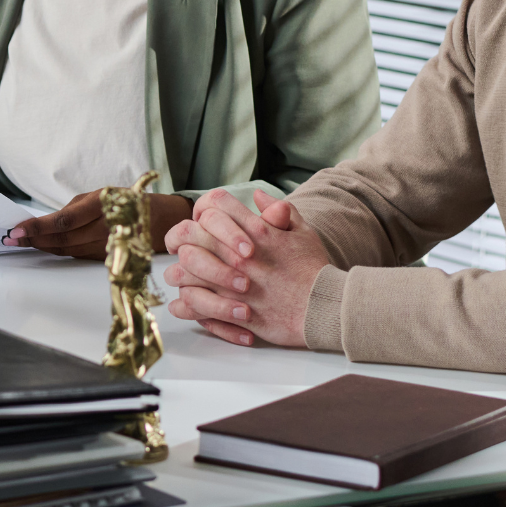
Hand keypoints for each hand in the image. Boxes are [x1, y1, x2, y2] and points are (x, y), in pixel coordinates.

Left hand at [5, 191, 193, 256]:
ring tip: (20, 243)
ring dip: (42, 247)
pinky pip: (77, 256)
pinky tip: (43, 248)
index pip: (63, 221)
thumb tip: (48, 222)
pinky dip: (58, 252)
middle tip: (10, 239)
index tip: (17, 230)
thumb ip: (75, 209)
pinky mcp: (107, 259)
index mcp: (102, 206)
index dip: (38, 227)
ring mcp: (107, 247)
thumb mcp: (103, 194)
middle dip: (33, 240)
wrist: (164, 221)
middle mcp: (105, 229)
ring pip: (66, 251)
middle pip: (61, 240)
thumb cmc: (130, 201)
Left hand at [160, 188, 329, 347]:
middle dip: (181, 236)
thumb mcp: (303, 231)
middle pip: (188, 233)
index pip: (214, 204)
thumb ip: (279, 210)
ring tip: (185, 275)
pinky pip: (190, 305)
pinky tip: (187, 301)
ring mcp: (231, 284)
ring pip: (182, 270)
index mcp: (255, 232)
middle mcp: (238, 256)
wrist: (325, 309)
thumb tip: (257, 194)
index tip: (204, 218)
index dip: (205, 207)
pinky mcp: (230, 312)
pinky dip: (183, 303)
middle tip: (183, 245)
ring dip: (180, 270)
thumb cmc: (315, 270)